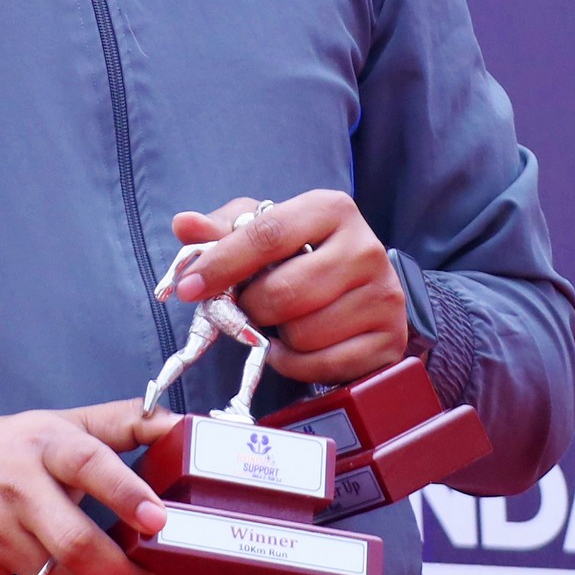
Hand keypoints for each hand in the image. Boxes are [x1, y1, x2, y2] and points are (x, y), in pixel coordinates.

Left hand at [167, 191, 413, 386]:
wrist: (362, 294)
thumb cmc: (304, 259)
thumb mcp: (264, 234)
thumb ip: (222, 231)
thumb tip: (184, 224)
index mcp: (331, 210)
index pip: (267, 234)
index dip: (222, 264)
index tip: (189, 288)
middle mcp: (366, 247)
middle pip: (283, 291)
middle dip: (252, 308)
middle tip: (249, 309)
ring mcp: (383, 295)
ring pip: (302, 333)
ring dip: (279, 337)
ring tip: (285, 323)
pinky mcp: (390, 339)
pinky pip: (322, 364)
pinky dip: (298, 364)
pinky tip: (300, 348)